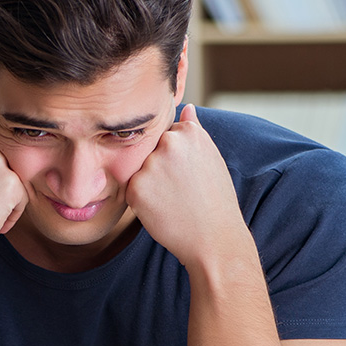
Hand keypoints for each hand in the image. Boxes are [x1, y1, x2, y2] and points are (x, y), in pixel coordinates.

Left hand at [126, 104, 252, 267]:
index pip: (166, 135)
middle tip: (180, 190)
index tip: (188, 174)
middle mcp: (168, 143)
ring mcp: (150, 165)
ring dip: (148, 184)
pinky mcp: (135, 188)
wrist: (213, 238)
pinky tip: (162, 210)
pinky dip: (141, 201)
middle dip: (158, 168)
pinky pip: (130, 190)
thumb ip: (193, 131)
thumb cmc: (215, 200)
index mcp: (188, 132)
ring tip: (173, 200)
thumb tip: (185, 107)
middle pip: (149, 151)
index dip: (175, 158)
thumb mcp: (211, 159)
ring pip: (138, 170)